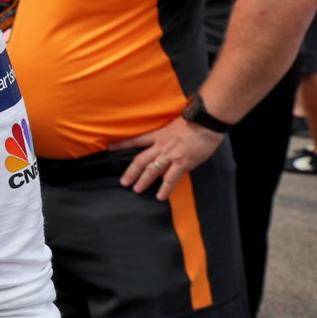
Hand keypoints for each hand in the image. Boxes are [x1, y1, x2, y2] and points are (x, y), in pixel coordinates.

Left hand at [109, 118, 225, 199]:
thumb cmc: (195, 122)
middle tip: (124, 181)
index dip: (122, 144)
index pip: (136, 140)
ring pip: (151, 170)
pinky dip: (165, 188)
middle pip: (140, 160)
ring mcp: (170, 155)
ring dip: (143, 181)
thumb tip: (166, 147)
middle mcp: (161, 146)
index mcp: (159, 135)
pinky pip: (171, 178)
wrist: (206, 121)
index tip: (110, 148)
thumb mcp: (174, 126)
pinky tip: (160, 196)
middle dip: (130, 172)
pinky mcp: (182, 162)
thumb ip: (167, 137)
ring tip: (137, 189)